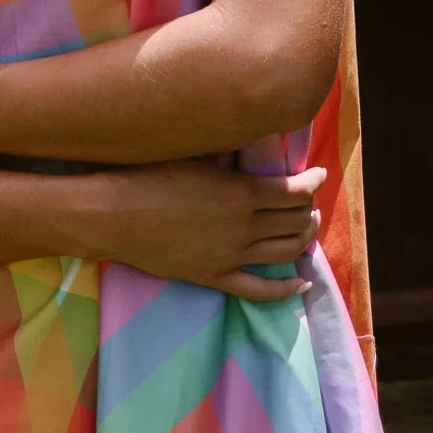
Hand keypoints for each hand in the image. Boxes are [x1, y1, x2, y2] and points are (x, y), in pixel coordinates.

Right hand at [94, 162, 324, 303]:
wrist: (114, 214)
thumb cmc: (149, 175)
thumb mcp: (195, 155)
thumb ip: (230, 155)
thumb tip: (257, 142)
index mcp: (242, 192)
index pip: (295, 191)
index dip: (313, 183)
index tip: (318, 175)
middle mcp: (244, 226)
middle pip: (295, 221)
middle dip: (310, 209)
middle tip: (309, 200)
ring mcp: (231, 255)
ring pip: (286, 253)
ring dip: (304, 239)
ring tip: (307, 228)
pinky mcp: (214, 276)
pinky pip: (259, 290)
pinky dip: (285, 290)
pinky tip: (301, 284)